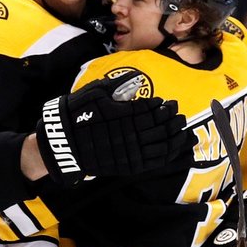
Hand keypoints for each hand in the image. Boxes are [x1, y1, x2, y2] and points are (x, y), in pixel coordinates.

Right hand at [33, 70, 193, 185]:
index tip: (168, 103)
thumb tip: (136, 81)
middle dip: (173, 120)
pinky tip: (174, 149)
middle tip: (179, 115)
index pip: (152, 109)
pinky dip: (168, 155)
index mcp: (124, 113)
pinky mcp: (129, 165)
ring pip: (163, 145)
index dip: (163, 106)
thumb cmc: (78, 113)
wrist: (64, 142)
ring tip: (182, 132)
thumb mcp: (96, 92)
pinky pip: (155, 161)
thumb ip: (118, 85)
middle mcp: (130, 132)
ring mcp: (130, 151)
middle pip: (161, 126)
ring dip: (175, 138)